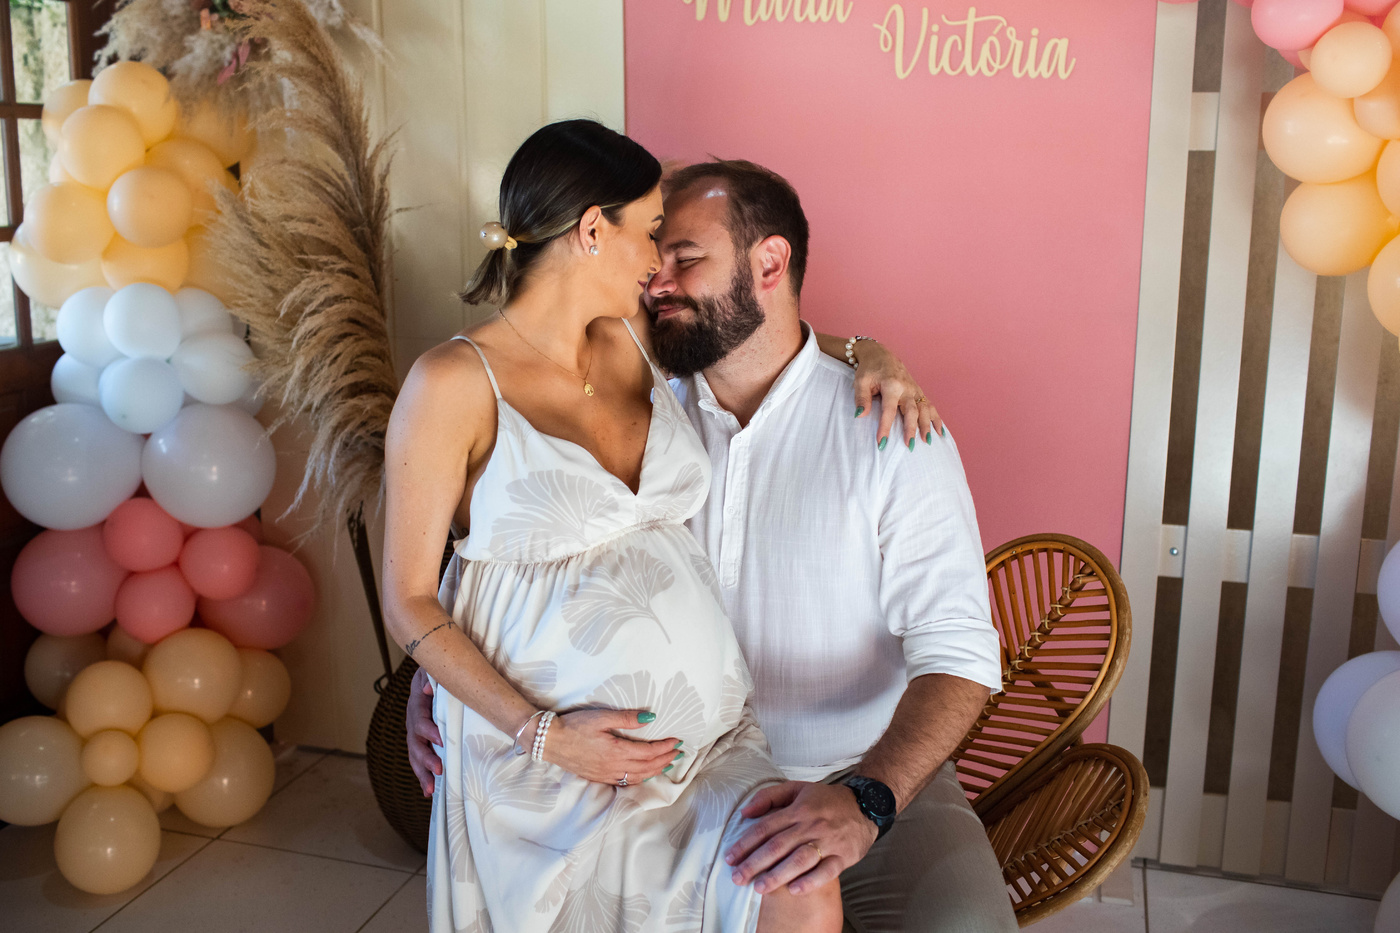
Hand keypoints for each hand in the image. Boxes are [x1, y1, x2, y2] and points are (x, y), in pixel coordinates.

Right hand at [406, 665, 442, 795]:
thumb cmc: (437, 671)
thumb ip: (430, 679)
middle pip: (415, 743)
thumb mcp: (433, 669)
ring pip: (415, 756)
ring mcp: (416, 733)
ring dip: (422, 773)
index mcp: (417, 705)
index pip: (420, 720)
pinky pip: (420, 759)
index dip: (428, 731)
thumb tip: (427, 691)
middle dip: (426, 758)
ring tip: (430, 790)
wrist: (431, 675)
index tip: (440, 740)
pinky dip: (423, 775)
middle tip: (439, 769)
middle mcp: (413, 720)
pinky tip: (429, 792)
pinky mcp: (422, 740)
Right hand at [541, 709, 683, 785]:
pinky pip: (625, 782)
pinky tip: (644, 774)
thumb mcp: (601, 717)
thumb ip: (627, 719)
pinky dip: (640, 779)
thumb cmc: (574, 726)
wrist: (549, 742)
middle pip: (647, 767)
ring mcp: (606, 775)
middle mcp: (614, 767)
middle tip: (678, 753)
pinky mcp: (599, 778)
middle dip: (665, 760)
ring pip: (638, 777)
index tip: (677, 741)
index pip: (649, 752)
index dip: (665, 747)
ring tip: (667, 764)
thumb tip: (651, 718)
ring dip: (655, 771)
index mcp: (616, 751)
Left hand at [726, 781, 877, 895]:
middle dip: (755, 863)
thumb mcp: (797, 789)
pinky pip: (826, 871)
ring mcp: (828, 841)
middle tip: (737, 878)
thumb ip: (769, 797)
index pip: (766, 827)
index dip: (746, 843)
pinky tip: (794, 890)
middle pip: (778, 845)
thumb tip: (745, 812)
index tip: (730, 858)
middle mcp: (811, 825)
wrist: (866, 805)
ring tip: (759, 888)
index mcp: (797, 809)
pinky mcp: (843, 856)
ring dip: (778, 874)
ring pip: (800, 859)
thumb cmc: (826, 800)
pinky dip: (810, 881)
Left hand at [851, 341, 943, 448]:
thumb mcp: (861, 381)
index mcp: (891, 384)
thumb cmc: (869, 369)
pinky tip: (939, 432)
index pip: (889, 410)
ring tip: (927, 441)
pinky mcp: (918, 391)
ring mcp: (915, 389)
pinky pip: (930, 405)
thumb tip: (860, 415)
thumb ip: (861, 398)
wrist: (880, 355)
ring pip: (924, 409)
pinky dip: (936, 418)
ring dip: (927, 425)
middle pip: (911, 411)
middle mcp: (906, 388)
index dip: (885, 427)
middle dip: (911, 429)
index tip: (882, 442)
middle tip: (909, 446)